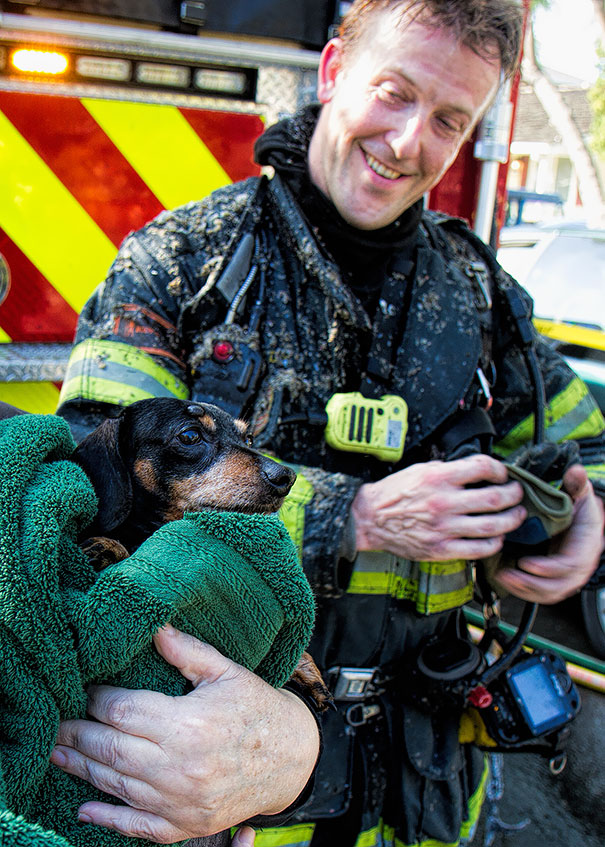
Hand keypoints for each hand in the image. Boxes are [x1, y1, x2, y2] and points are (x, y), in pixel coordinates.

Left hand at [50, 625, 319, 842]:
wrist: (292, 757)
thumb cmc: (257, 708)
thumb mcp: (226, 672)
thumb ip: (186, 651)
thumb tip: (154, 627)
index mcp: (190, 724)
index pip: (124, 711)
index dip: (97, 700)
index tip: (83, 690)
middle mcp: (181, 767)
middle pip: (113, 749)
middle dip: (78, 735)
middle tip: (54, 724)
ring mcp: (182, 802)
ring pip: (118, 785)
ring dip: (83, 769)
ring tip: (58, 754)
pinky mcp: (186, 825)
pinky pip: (138, 827)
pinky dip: (108, 819)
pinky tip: (84, 809)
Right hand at [351, 454, 525, 560]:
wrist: (370, 519)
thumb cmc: (393, 494)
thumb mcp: (419, 469)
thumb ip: (447, 469)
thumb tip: (473, 471)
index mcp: (438, 478)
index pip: (482, 468)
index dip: (500, 470)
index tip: (503, 474)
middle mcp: (444, 502)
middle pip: (495, 499)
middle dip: (513, 495)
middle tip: (517, 494)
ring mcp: (444, 528)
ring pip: (492, 526)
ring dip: (511, 520)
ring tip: (516, 515)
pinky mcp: (442, 549)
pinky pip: (478, 549)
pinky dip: (494, 543)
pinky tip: (497, 537)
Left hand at [491, 464, 603, 603]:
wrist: (584, 521)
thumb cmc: (581, 509)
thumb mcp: (580, 494)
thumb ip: (577, 484)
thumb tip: (576, 471)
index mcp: (587, 545)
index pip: (571, 564)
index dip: (548, 567)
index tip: (526, 563)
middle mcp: (580, 565)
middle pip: (559, 584)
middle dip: (532, 583)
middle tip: (509, 574)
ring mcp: (569, 575)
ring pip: (550, 592)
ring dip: (526, 589)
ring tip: (504, 577)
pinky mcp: (556, 579)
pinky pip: (543, 593)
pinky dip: (526, 592)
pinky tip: (508, 582)